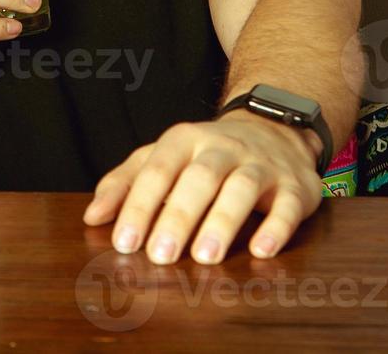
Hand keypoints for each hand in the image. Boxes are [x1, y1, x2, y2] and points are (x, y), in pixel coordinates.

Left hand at [81, 110, 322, 263]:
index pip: (157, 170)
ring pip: (241, 189)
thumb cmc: (205, 155)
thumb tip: (92, 217)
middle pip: (198, 179)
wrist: (274, 130)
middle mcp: (222, 148)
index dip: (139, 205)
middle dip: (178, 217)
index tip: (123, 242)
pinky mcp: (295, 186)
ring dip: (222, 223)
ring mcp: (261, 165)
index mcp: (184, 140)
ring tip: (205, 257)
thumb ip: (125, 183)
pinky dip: (276, 227)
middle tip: (160, 255)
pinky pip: (287, 204)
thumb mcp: (161, 157)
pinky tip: (262, 250)